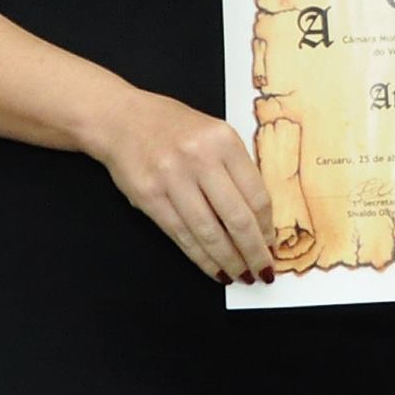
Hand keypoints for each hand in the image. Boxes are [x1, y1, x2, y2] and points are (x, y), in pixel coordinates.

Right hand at [88, 88, 275, 283]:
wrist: (122, 119)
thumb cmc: (174, 127)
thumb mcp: (214, 135)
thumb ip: (236, 168)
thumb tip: (259, 218)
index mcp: (224, 141)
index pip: (256, 194)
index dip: (266, 227)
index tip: (272, 245)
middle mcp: (200, 159)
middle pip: (237, 217)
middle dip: (254, 252)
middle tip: (264, 272)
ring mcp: (172, 179)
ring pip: (209, 232)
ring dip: (229, 260)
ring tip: (241, 275)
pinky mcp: (149, 197)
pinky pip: (181, 235)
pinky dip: (201, 258)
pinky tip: (215, 269)